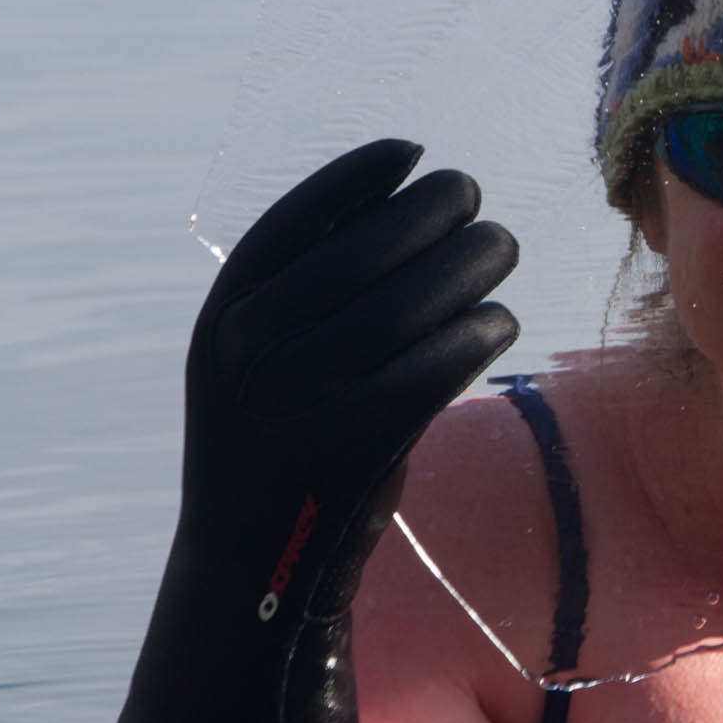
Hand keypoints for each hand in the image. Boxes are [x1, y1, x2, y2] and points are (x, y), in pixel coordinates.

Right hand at [115, 140, 518, 722]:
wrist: (254, 571)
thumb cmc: (278, 451)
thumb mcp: (260, 368)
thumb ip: (309, 301)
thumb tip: (406, 215)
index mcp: (223, 320)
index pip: (294, 222)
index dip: (355, 178)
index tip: (409, 151)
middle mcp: (255, 350)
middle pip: (364, 252)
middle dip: (429, 213)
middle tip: (474, 198)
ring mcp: (303, 395)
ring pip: (410, 300)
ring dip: (468, 264)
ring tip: (499, 246)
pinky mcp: (358, 441)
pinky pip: (436, 364)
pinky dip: (477, 332)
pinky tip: (499, 318)